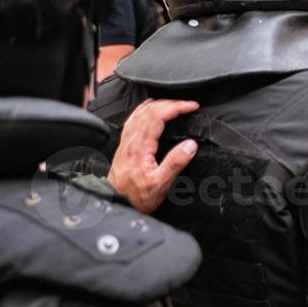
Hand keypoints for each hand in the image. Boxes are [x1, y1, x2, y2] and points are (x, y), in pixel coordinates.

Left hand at [108, 99, 199, 213]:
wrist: (115, 203)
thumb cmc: (136, 197)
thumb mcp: (160, 185)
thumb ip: (175, 163)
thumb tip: (190, 145)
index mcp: (140, 147)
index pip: (158, 116)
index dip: (177, 107)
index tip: (192, 106)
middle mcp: (131, 141)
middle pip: (150, 111)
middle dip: (171, 103)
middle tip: (188, 105)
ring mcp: (126, 142)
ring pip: (140, 113)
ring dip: (159, 104)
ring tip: (174, 104)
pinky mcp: (125, 146)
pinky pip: (133, 120)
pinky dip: (143, 110)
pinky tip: (147, 109)